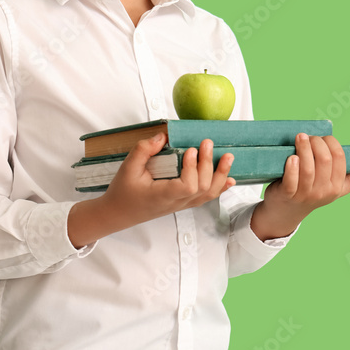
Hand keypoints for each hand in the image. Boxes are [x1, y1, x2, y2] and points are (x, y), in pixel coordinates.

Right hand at [99, 133, 235, 231]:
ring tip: (228, 157)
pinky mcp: (183, 202)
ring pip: (208, 194)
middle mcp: (176, 202)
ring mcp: (182, 204)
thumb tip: (163, 136)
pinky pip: (205, 198)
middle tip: (208, 143)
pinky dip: (219, 188)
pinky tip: (229, 179)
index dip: (193, 169)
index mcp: (163, 195)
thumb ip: (143, 150)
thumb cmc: (123, 192)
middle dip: (209, 165)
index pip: (187, 186)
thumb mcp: (127, 168)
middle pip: (202, 188)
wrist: (119, 213)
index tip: (191, 150)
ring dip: (220, 175)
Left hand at [250, 133, 349, 239]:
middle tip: (309, 136)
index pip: (339, 158)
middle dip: (317, 142)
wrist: (288, 211)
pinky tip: (291, 157)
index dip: (331, 142)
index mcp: (337, 187)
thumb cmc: (314, 192)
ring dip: (304, 149)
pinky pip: (292, 180)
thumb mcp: (338, 188)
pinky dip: (292, 167)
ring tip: (300, 137)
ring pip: (308, 168)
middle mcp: (323, 191)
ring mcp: (305, 194)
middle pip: (324, 160)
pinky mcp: (288, 194)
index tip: (323, 137)